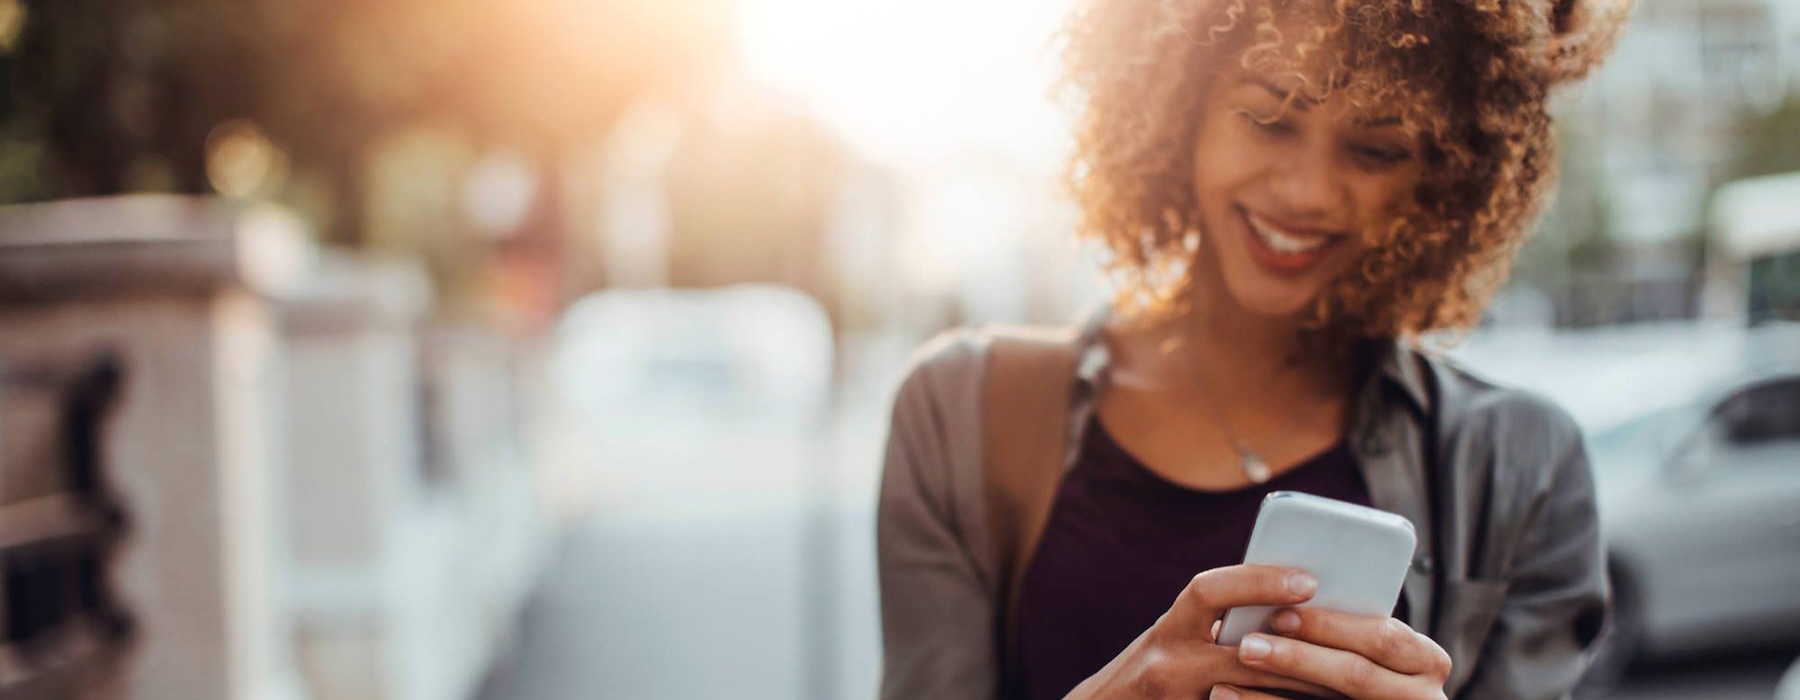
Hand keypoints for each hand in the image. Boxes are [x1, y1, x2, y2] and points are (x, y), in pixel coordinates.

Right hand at [1066, 565, 1338, 699]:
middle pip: (1248, 654)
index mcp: (1167, 630)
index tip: (1307, 580)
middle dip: (1301, 647)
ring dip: (1302, 687)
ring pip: (1255, 695)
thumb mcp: (1172, 640)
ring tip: (1344, 679)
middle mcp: (1168, 665)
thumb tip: (1284, 603)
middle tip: (1349, 642)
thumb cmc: (1150, 675)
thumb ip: (1214, 624)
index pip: (1208, 592)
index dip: (1258, 582)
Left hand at [1210, 607, 1451, 699]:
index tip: (1282, 613)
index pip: (1382, 638)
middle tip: (1247, 644)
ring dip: (1271, 692)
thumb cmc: (1371, 661)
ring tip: (1224, 680)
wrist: (1373, 698)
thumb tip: (1286, 586)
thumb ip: (1349, 624)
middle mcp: (1422, 696)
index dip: (1331, 626)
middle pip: (1356, 675)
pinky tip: (1229, 699)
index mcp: (1426, 661)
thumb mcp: (1375, 644)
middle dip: (1299, 658)